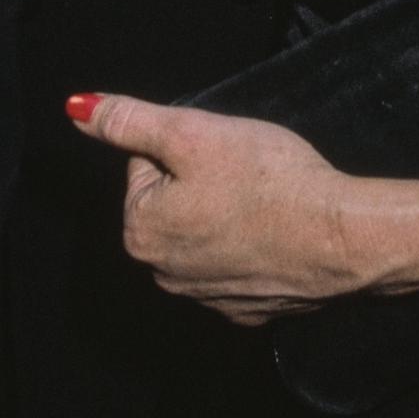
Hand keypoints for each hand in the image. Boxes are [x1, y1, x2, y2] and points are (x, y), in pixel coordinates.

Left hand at [68, 93, 367, 325]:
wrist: (339, 238)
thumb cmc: (268, 182)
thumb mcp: (191, 131)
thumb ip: (129, 120)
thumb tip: (78, 108)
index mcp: (141, 231)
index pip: (146, 164)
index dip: (185, 145)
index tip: (218, 151)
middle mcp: (163, 274)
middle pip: (172, 201)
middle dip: (201, 179)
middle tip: (242, 171)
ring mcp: (206, 298)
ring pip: (204, 231)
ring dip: (225, 211)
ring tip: (262, 199)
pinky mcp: (246, 309)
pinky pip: (236, 263)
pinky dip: (251, 245)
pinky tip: (275, 231)